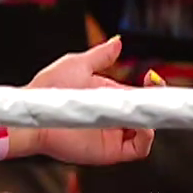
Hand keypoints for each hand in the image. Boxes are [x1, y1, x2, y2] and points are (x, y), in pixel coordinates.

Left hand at [13, 36, 155, 165]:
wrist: (35, 111)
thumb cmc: (49, 88)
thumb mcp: (78, 64)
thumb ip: (101, 55)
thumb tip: (118, 41)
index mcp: (107, 96)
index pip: (138, 94)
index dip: (151, 88)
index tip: (153, 78)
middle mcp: (112, 116)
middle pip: (144, 113)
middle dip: (156, 103)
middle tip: (157, 92)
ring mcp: (112, 134)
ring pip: (146, 131)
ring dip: (152, 120)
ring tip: (145, 108)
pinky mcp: (110, 151)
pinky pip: (139, 149)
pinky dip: (146, 138)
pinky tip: (142, 125)